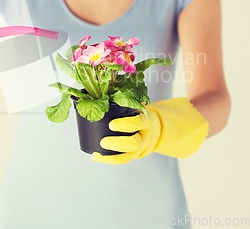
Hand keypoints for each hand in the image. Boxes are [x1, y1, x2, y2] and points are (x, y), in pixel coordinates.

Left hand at [92, 97, 208, 164]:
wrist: (154, 129)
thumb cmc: (139, 114)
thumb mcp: (137, 106)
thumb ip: (126, 99)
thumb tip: (106, 89)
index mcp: (146, 121)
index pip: (138, 123)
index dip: (125, 125)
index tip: (111, 124)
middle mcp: (144, 136)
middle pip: (134, 143)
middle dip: (118, 143)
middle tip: (103, 141)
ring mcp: (140, 148)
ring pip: (128, 155)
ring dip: (111, 156)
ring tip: (96, 153)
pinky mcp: (133, 155)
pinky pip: (122, 160)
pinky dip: (108, 160)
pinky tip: (95, 157)